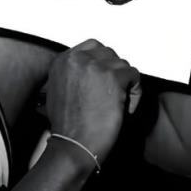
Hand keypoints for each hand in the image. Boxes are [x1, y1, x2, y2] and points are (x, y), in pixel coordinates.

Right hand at [45, 39, 140, 162]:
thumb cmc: (66, 124)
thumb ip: (71, 73)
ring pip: (122, 64)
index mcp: (62, 60)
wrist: (72, 143)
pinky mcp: (112, 78)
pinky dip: (134, 92)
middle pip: (108, 53)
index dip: (102, 62)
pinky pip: (134, 76)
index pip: (92, 46)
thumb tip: (89, 71)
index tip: (105, 78)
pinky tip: (125, 108)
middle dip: (114, 72)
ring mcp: (94, 66)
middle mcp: (77, 59)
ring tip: (119, 103)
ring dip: (125, 83)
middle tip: (115, 92)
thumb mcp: (56, 89)